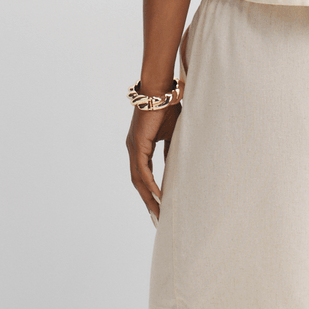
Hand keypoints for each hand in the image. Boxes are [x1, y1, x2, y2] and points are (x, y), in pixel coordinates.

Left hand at [126, 102, 180, 222]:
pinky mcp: (137, 144)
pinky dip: (150, 185)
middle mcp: (133, 149)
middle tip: (158, 219)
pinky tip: (158, 196)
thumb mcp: (172, 134)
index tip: (159, 207)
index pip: (143, 176)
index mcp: (140, 147)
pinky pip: (142, 170)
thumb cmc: (168, 107)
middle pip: (138, 183)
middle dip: (148, 202)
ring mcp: (133, 147)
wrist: (161, 89)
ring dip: (148, 198)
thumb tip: (175, 166)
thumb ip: (170, 151)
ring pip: (138, 180)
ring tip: (159, 213)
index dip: (149, 192)